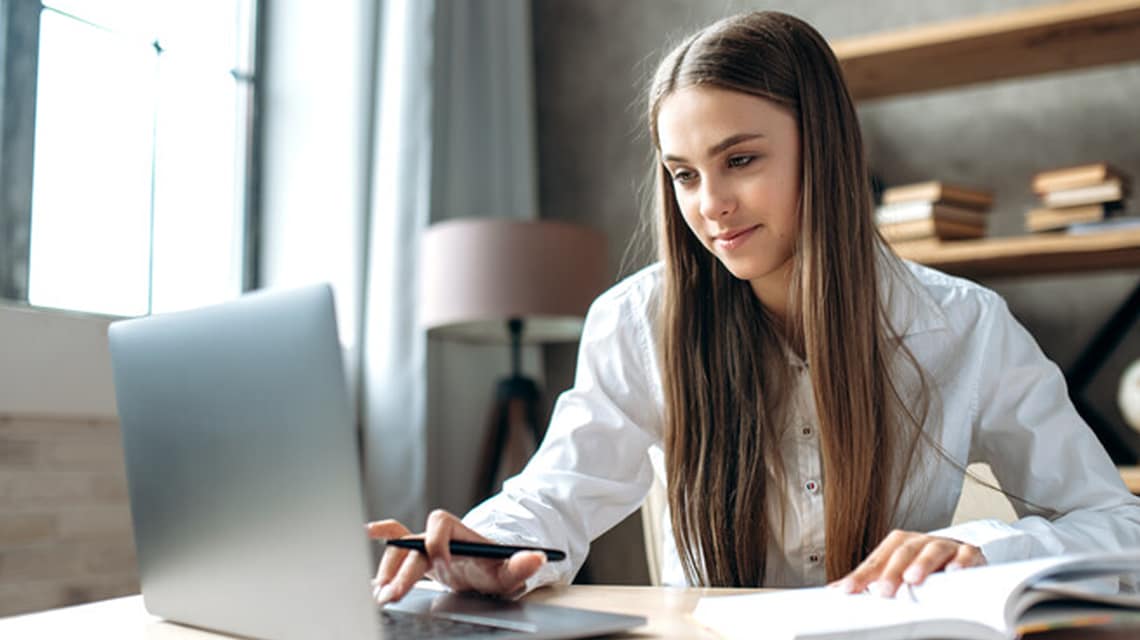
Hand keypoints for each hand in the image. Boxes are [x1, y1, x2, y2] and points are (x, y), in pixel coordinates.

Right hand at [366, 509, 545, 603]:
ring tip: (380, 593)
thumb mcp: (511, 571)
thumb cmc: (498, 569)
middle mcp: (441, 537)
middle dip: (402, 568)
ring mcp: (428, 547)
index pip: (441, 523)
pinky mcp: (420, 558)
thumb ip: (522, 565)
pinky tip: (367, 537)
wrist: (489, 571)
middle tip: (391, 594)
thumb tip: (537, 557)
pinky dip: (383, 535)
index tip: (440, 564)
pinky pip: (398, 541)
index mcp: (460, 534)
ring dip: (388, 568)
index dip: (437, 541)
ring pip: (401, 547)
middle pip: (415, 542)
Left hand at [833, 529, 985, 596]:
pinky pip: (967, 554)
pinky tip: (954, 573)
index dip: (862, 574)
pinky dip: (961, 562)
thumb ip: (871, 580)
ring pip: (932, 550)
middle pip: (902, 552)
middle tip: (882, 590)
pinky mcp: (971, 554)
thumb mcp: (897, 573)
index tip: (847, 590)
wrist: (963, 559)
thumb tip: (836, 590)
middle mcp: (920, 542)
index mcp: (899, 545)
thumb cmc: (926, 568)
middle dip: (891, 570)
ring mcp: (945, 546)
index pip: (877, 559)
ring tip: (913, 579)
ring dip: (922, 563)